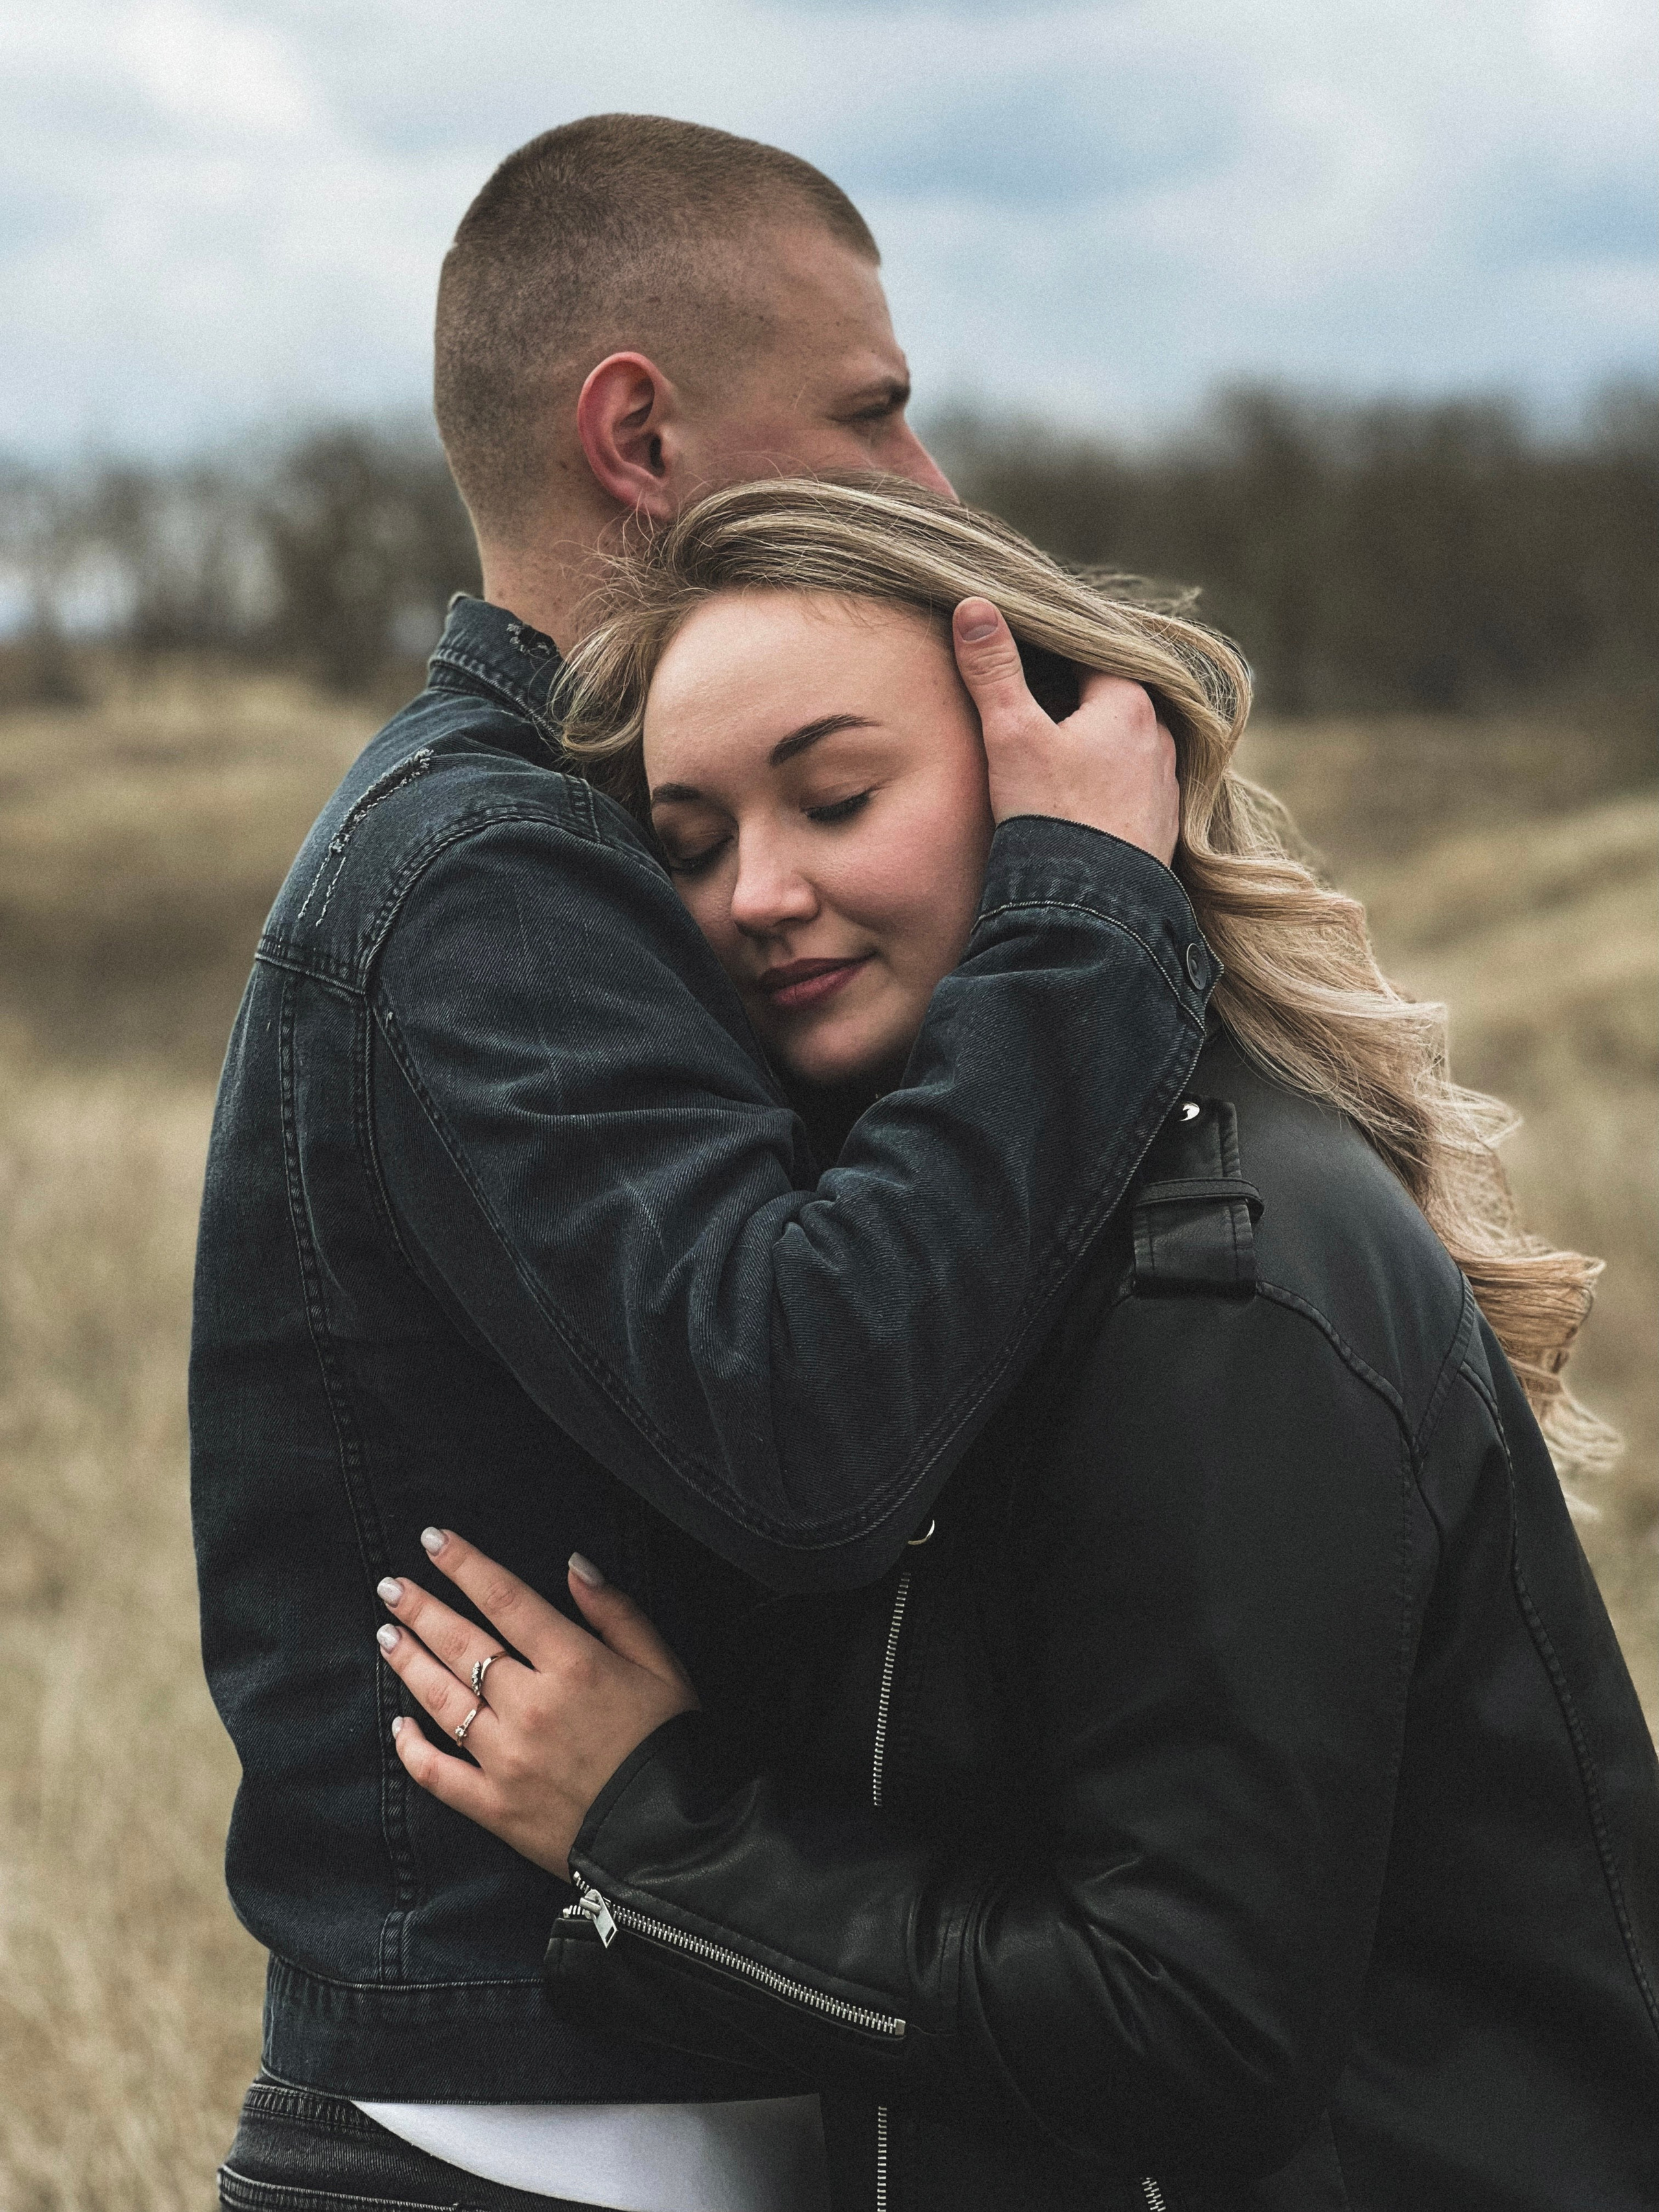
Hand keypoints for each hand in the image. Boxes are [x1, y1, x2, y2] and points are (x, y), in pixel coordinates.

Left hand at [374, 1530, 697, 1878]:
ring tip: (387, 1636)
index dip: (464, 1564)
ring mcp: (506, 1758)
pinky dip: (412, 1749)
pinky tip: (398, 1726)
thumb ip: (617, 1612)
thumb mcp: (662, 1666)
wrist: (673, 1839)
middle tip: (391, 1586)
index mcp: (573, 1664)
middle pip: (461, 1643)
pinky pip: (438, 1774)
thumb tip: (573, 1565)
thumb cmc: (672, 1744)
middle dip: (421, 1609)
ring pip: (440, 1700)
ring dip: (408, 1663)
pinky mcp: (495, 1807)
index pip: (504, 1598)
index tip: (432, 1540)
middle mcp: (530, 1705)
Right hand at [952, 598, 1180, 865]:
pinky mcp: (1162, 826)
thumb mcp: (1011, 734)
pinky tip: (1083, 795)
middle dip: (1075, 697)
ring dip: (1096, 740)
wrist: (1090, 908)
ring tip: (1058, 750)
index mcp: (1129, 702)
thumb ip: (993, 670)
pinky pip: (1134, 785)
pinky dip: (1109, 781)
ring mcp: (1165, 784)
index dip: (1052, 649)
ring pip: (1126, 743)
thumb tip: (973, 606)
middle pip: (1110, 697)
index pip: (1088, 653)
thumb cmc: (1052, 814)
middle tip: (1035, 699)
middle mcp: (1159, 737)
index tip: (1023, 650)